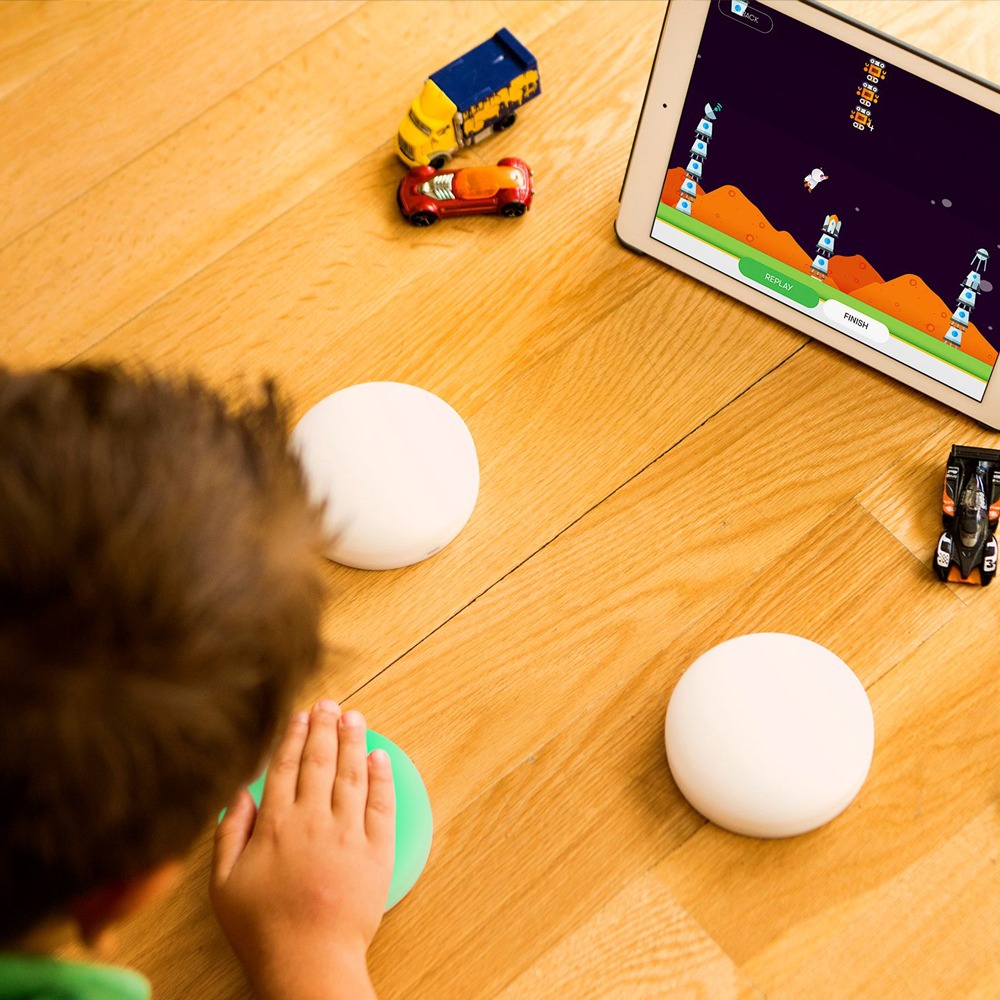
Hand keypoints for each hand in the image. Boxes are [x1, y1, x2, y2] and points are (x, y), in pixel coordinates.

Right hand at [211, 703, 394, 999]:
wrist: (309, 962)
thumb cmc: (262, 929)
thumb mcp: (224, 884)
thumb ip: (229, 833)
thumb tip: (239, 793)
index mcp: (275, 825)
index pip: (285, 768)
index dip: (293, 737)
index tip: (300, 715)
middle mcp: (313, 820)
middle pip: (320, 762)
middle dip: (325, 728)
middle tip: (330, 704)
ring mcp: (347, 833)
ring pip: (351, 775)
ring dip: (353, 742)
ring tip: (355, 717)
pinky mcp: (376, 850)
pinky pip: (380, 805)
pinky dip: (380, 778)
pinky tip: (379, 758)